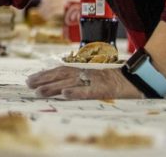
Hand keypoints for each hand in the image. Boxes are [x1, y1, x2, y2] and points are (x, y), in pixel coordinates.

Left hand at [26, 65, 142, 99]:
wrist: (137, 79)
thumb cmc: (115, 80)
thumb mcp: (95, 78)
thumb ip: (81, 80)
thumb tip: (62, 86)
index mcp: (83, 71)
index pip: (60, 71)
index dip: (45, 74)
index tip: (31, 78)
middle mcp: (85, 74)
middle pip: (60, 75)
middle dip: (43, 80)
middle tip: (28, 84)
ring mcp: (93, 81)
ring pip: (70, 83)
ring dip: (53, 87)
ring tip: (39, 91)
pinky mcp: (103, 90)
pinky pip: (88, 91)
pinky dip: (75, 92)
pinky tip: (64, 94)